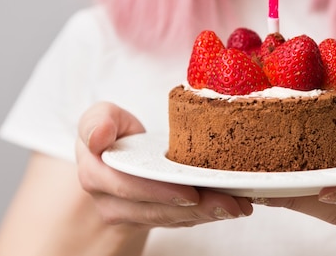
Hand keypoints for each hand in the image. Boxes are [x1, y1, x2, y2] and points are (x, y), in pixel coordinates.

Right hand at [75, 102, 252, 227]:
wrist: (115, 153)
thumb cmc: (111, 131)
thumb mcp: (100, 117)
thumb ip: (96, 122)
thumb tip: (99, 136)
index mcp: (97, 175)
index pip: (127, 187)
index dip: (159, 191)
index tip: (190, 192)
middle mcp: (112, 202)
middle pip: (156, 210)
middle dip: (195, 208)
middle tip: (229, 202)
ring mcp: (134, 215)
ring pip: (172, 219)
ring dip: (208, 214)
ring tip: (239, 205)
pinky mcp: (155, 217)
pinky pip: (181, 219)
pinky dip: (208, 213)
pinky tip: (232, 206)